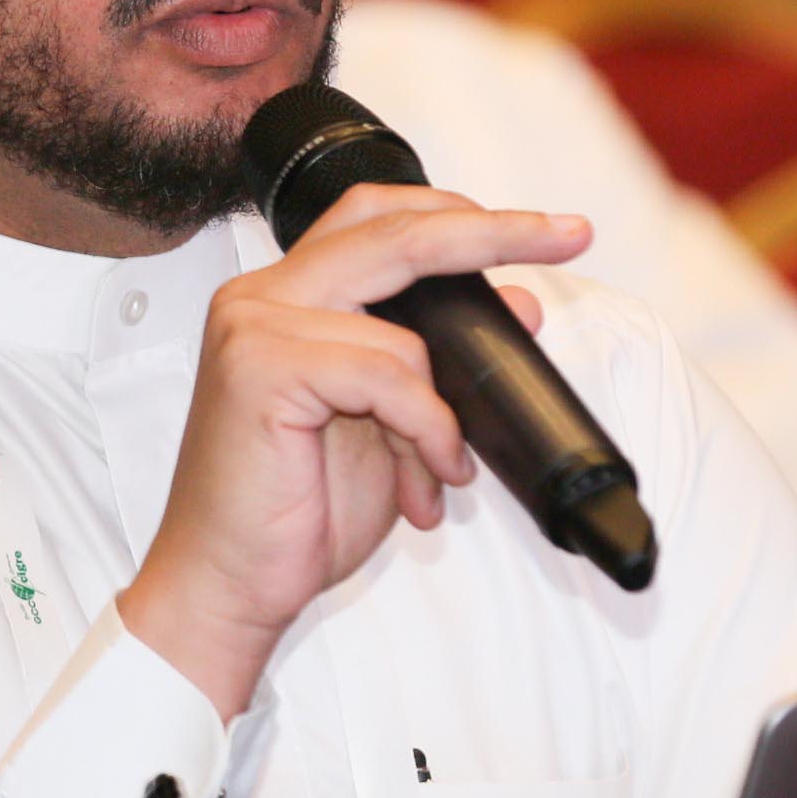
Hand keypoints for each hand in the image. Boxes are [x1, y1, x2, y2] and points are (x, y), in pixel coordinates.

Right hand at [119, 186, 585, 716]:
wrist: (228, 585)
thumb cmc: (296, 513)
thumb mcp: (393, 425)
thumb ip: (440, 363)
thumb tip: (519, 305)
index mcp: (284, 296)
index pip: (378, 217)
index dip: (462, 212)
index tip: (551, 226)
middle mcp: (260, 296)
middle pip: (392, 230)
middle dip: (493, 231)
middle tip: (568, 233)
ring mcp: (254, 327)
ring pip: (403, 333)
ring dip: (445, 413)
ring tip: (440, 471)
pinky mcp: (261, 369)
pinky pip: (388, 378)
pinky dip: (427, 431)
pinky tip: (425, 481)